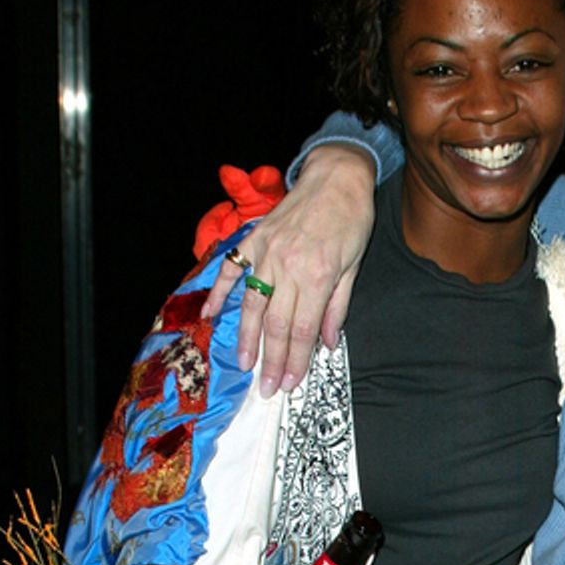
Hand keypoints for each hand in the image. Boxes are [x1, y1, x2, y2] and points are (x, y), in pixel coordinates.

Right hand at [201, 145, 377, 395]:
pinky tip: (211, 315)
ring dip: (246, 338)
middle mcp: (287, 267)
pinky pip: (231, 269)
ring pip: (252, 304)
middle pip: (275, 324)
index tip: (289, 383)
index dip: (294, 361)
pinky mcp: (255, 239)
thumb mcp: (354, 266)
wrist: (336, 176)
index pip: (301, 330)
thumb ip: (337, 306)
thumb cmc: (351, 220)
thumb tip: (328, 343)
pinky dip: (218, 291)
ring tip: (244, 364)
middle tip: (266, 388)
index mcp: (316, 276)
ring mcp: (267, 252)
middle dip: (271, 360)